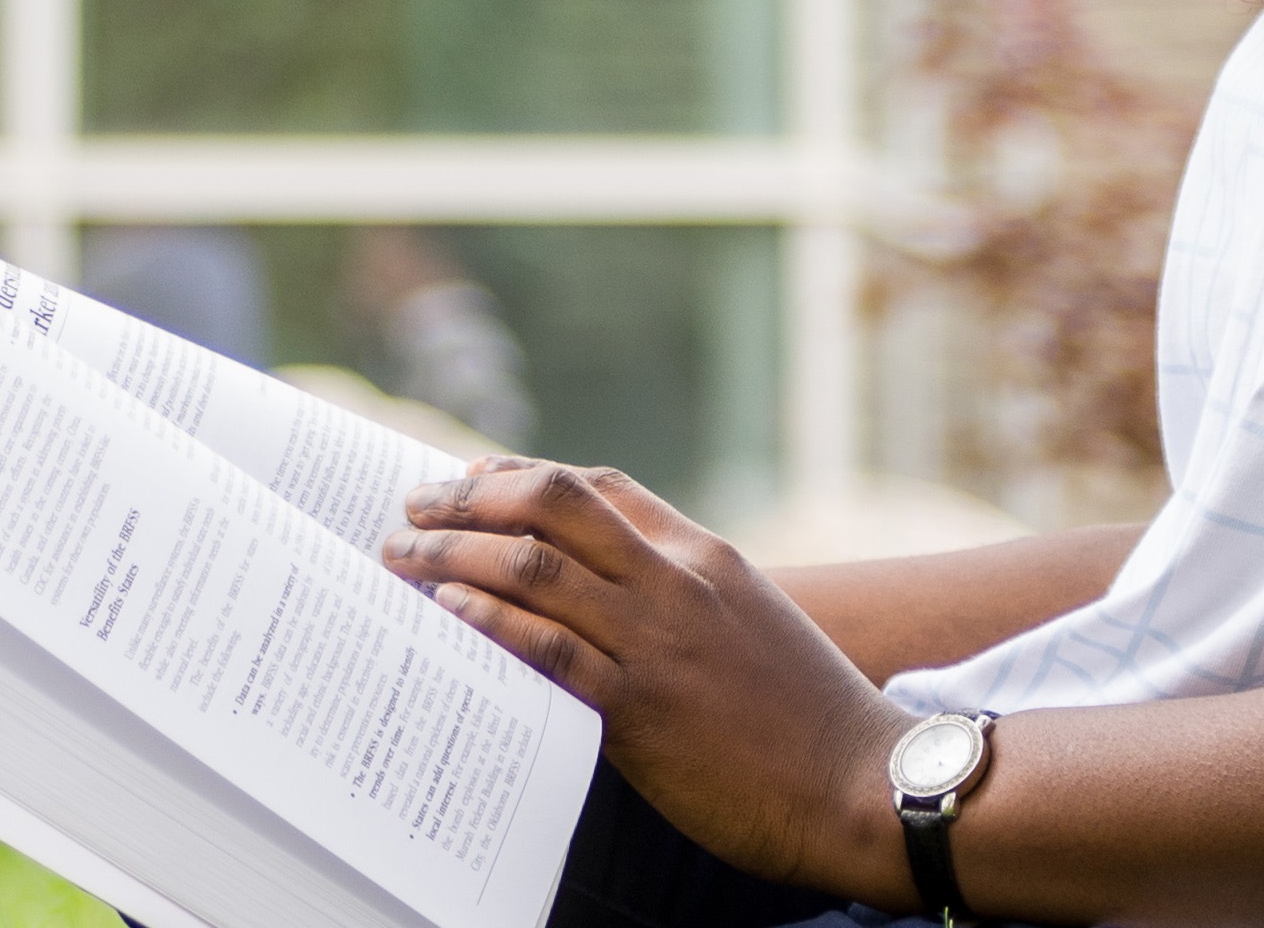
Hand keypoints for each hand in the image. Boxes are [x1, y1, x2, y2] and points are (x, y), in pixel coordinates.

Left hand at [381, 458, 915, 898]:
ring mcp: (659, 643)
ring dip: (455, 554)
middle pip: (554, 504)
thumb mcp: (755, 625)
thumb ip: (686, 597)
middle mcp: (678, 584)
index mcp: (707, 558)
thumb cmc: (809, 719)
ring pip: (536, 568)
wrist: (862, 788)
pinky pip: (550, 649)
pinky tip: (448, 610)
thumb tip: (605, 589)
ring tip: (401, 556)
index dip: (524, 474)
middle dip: (469, 499)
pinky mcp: (643, 709)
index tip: (470, 477)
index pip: (601, 487)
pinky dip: (492, 620)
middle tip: (412, 507)